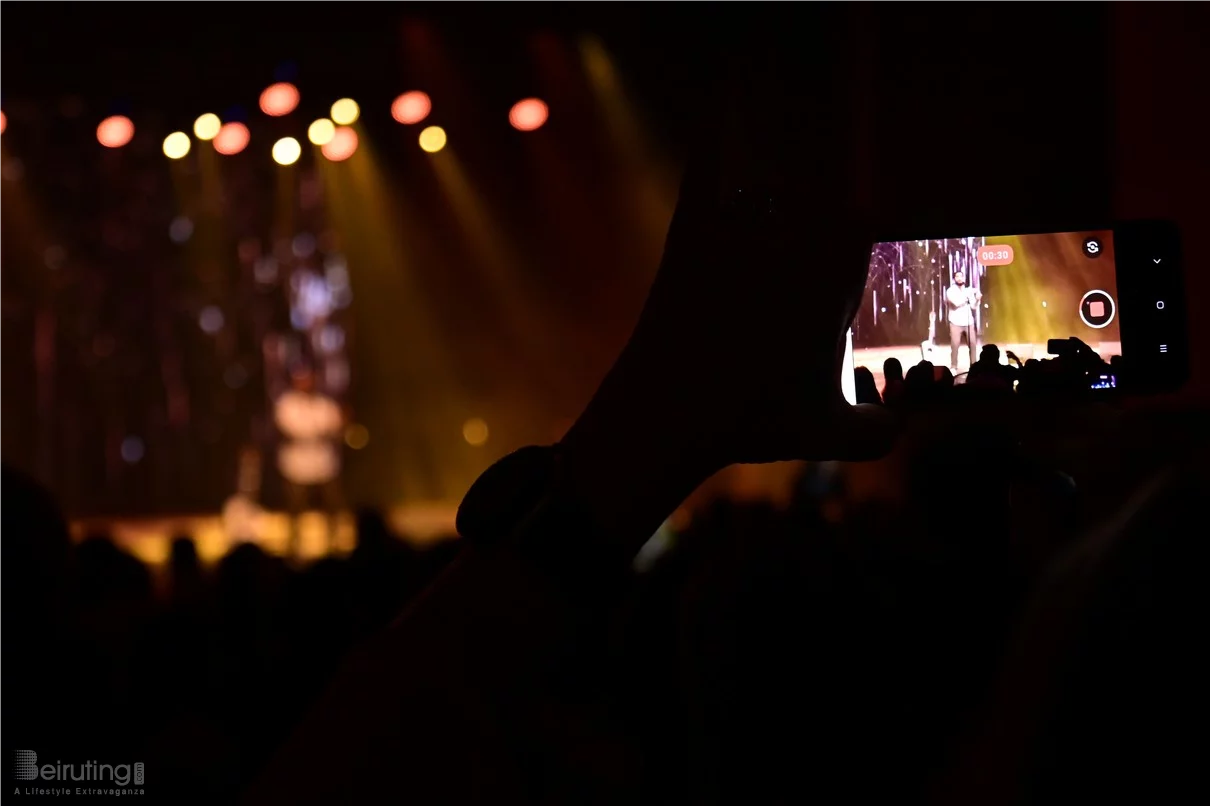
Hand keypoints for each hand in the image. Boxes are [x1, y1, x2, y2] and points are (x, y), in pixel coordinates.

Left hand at [559, 129, 894, 545]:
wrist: (666, 413)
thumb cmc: (750, 423)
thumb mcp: (823, 432)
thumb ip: (872, 432)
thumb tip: (900, 429)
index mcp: (831, 280)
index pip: (867, 216)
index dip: (868, 211)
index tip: (868, 214)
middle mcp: (790, 244)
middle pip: (821, 183)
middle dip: (828, 178)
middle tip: (821, 169)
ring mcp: (739, 233)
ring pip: (769, 173)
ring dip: (777, 162)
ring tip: (783, 156)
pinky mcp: (690, 235)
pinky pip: (709, 175)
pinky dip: (715, 149)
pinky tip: (718, 128)